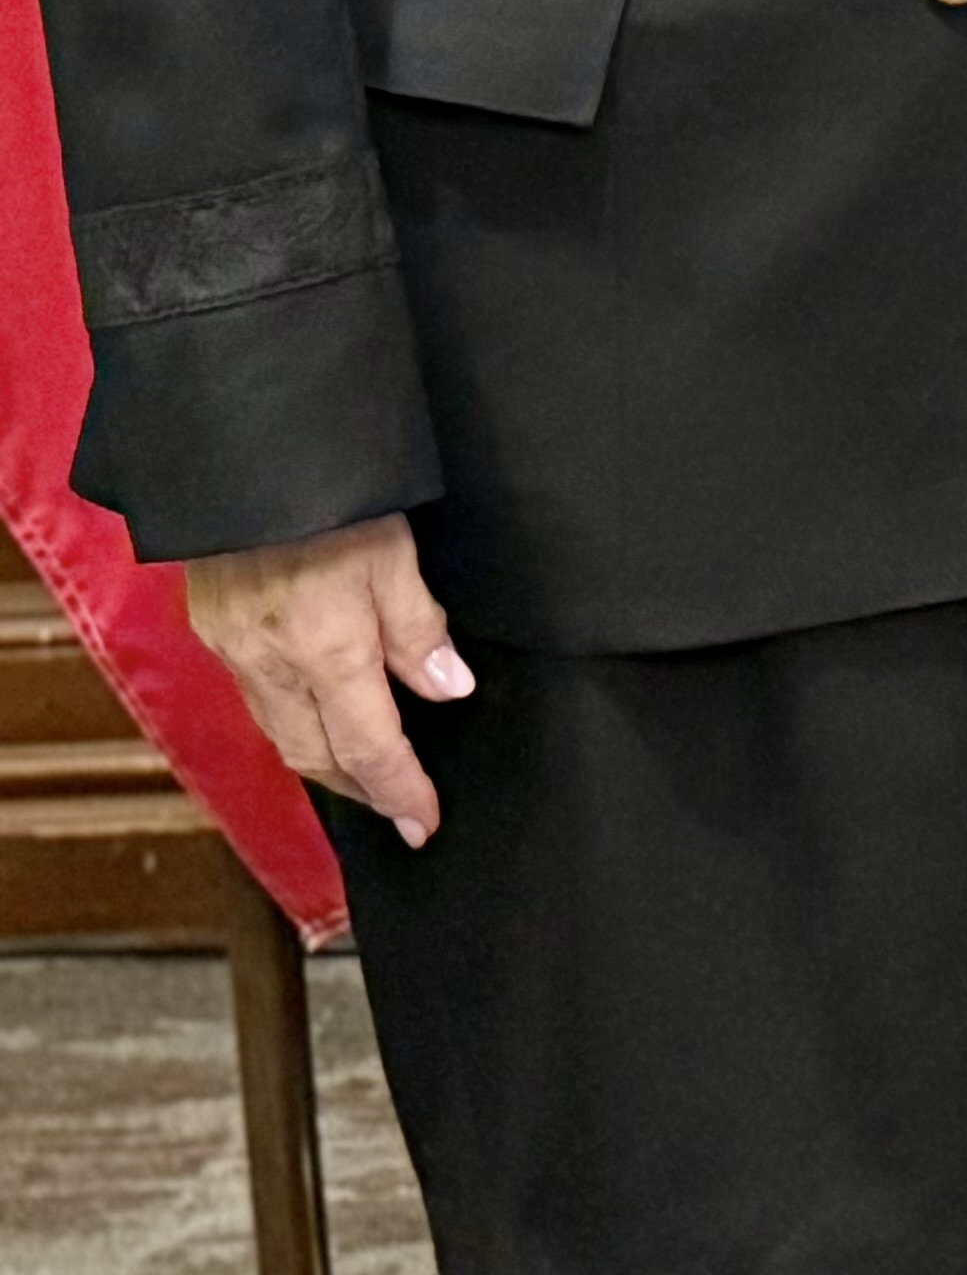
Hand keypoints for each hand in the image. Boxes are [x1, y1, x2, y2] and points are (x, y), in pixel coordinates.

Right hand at [180, 518, 471, 845]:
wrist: (240, 451)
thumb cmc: (331, 489)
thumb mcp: (394, 550)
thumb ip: (418, 626)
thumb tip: (447, 690)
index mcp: (325, 648)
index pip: (369, 746)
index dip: (400, 789)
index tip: (424, 823)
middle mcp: (270, 662)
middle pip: (315, 754)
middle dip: (359, 790)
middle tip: (399, 809)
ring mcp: (233, 647)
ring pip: (279, 732)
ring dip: (322, 762)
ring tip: (364, 776)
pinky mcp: (213, 627)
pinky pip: (255, 699)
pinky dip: (291, 723)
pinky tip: (314, 718)